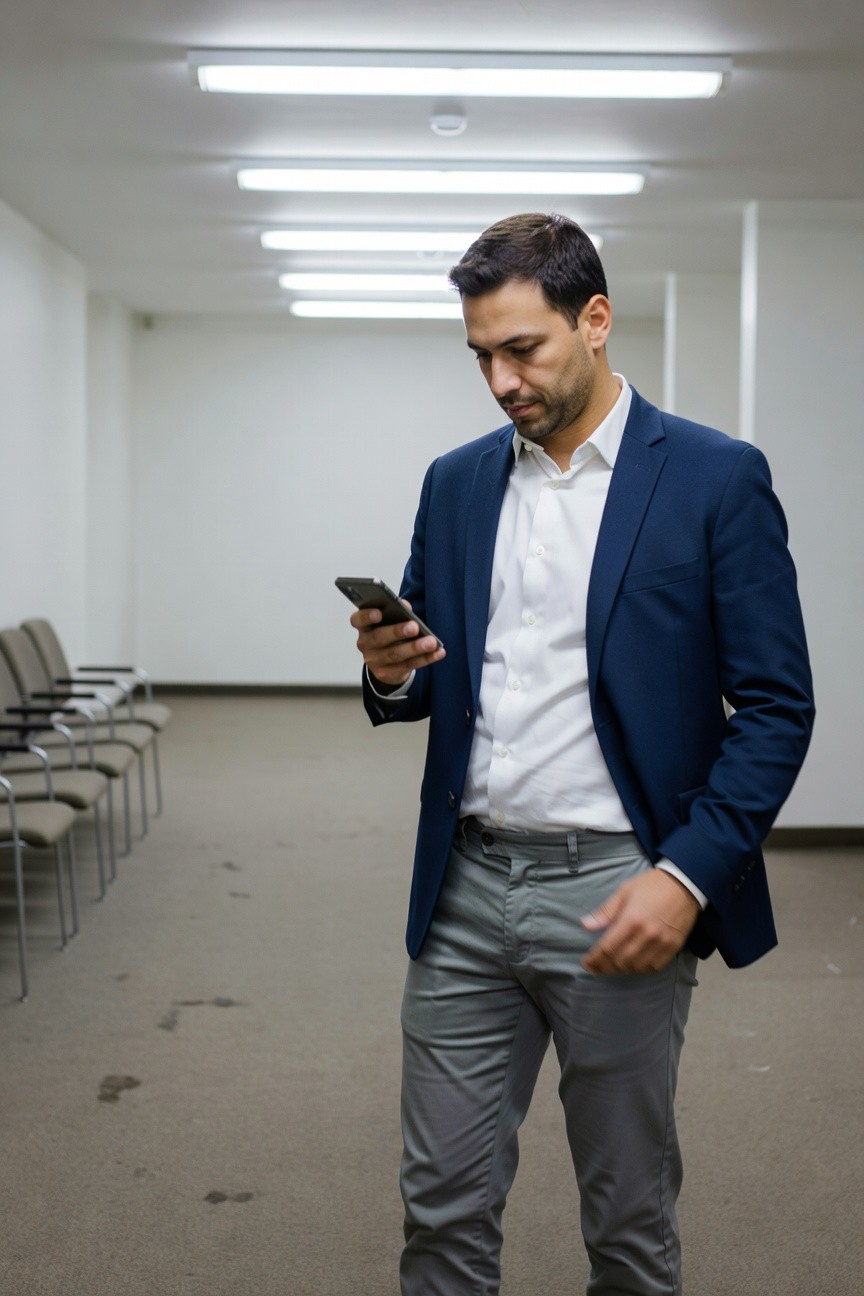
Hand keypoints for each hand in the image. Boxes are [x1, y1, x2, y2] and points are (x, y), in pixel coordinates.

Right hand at [351, 600, 445, 687]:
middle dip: (397, 632)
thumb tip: (405, 606)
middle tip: (414, 627)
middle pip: (378, 637)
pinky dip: (425, 659)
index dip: (366, 616)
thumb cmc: (389, 632)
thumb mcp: (389, 620)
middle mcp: (365, 643)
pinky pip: (408, 665)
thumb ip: (396, 610)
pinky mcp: (387, 674)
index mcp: (364, 626)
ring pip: (394, 654)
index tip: (379, 613)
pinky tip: (438, 652)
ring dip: (414, 648)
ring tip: (431, 642)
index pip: (357, 620)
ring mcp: (374, 661)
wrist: (386, 662)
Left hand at [580, 869, 699, 974]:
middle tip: (594, 967)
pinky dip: (640, 969)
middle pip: (620, 961)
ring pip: (636, 967)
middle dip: (603, 967)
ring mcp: (661, 943)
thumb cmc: (651, 885)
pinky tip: (631, 966)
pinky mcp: (673, 947)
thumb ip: (605, 911)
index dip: (594, 959)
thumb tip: (585, 925)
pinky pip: (654, 967)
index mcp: (631, 919)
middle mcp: (646, 935)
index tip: (586, 963)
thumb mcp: (624, 892)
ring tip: (610, 967)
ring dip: (620, 970)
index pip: (607, 947)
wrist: (684, 883)